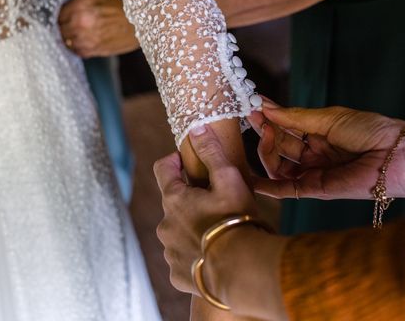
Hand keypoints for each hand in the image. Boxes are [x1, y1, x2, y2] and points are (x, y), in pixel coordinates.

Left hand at [58, 0, 138, 57]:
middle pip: (60, 27)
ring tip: (77, 33)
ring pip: (66, 41)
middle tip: (69, 23)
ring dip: (69, 37)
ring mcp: (87, 38)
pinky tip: (84, 41)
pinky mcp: (96, 50)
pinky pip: (78, 52)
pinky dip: (78, 47)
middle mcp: (81, 22)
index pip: (59, 11)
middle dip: (64, 24)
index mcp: (82, 4)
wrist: (148, 21)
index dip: (62, 12)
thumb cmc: (130, 4)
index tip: (65, 12)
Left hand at [154, 125, 258, 293]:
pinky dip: (196, 258)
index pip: (163, 169)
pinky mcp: (177, 275)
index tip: (187, 161)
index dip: (174, 161)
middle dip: (191, 202)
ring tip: (220, 235)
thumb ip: (211, 152)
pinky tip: (216, 259)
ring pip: (178, 234)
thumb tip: (196, 128)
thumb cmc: (237, 220)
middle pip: (174, 205)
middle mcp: (165, 225)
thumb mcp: (228, 179)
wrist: (241, 270)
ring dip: (193, 231)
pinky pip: (184, 261)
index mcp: (174, 199)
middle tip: (217, 205)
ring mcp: (170, 252)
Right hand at [247, 99, 404, 199]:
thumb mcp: (330, 118)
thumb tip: (266, 107)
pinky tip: (252, 177)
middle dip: (264, 130)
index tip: (251, 105)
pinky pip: (286, 190)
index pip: (285, 127)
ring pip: (277, 166)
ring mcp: (314, 172)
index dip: (268, 117)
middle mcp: (314, 154)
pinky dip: (268, 186)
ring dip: (266, 150)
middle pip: (278, 145)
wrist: (399, 155)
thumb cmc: (372, 131)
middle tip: (255, 117)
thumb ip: (295, 118)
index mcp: (319, 134)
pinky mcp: (316, 190)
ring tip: (265, 133)